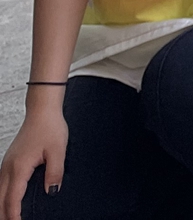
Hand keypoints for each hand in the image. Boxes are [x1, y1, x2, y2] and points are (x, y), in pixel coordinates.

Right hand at [2, 97, 69, 219]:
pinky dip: (4, 196)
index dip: (14, 215)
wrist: (42, 111)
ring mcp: (6, 165)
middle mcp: (8, 168)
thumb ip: (55, 172)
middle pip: (0, 199)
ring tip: (11, 217)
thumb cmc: (50, 128)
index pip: (12, 199)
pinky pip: (2, 184)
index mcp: (19, 168)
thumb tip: (52, 192)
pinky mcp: (10, 162)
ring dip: (3, 206)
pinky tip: (10, 201)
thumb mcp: (58, 150)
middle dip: (5, 214)